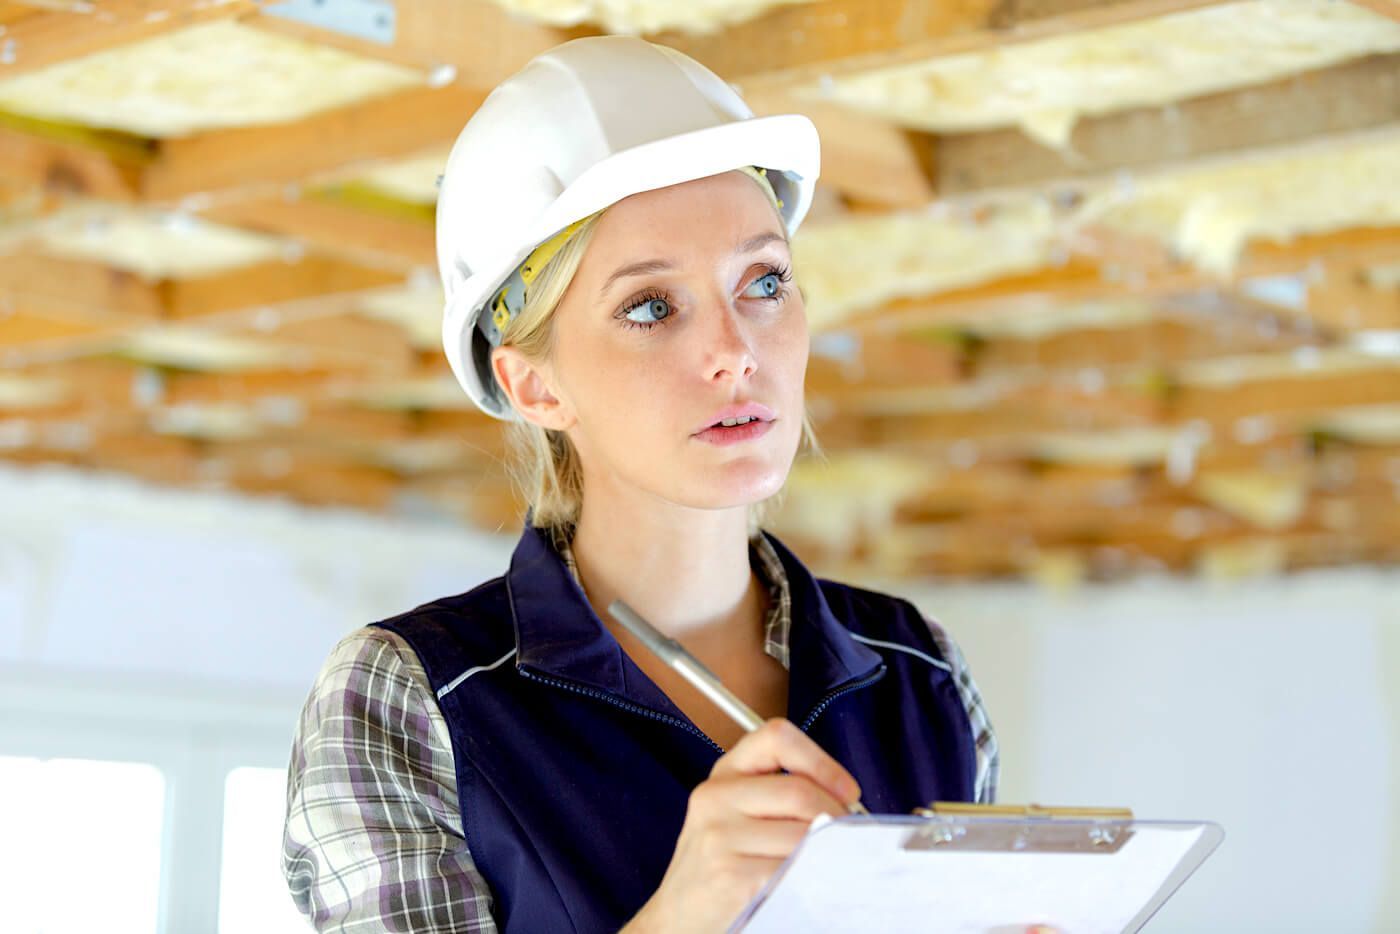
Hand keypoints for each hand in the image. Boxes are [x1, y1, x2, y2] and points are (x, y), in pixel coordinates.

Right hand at [621, 718, 861, 933]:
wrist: (677, 919)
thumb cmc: (719, 868)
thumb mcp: (736, 816)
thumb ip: (780, 796)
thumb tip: (845, 801)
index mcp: (723, 775)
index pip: (776, 737)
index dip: (821, 761)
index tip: (845, 790)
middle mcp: (716, 798)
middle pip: (800, 792)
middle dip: (836, 818)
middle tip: (842, 839)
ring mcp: (720, 837)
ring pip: (804, 836)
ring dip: (824, 854)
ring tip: (816, 865)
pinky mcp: (732, 876)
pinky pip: (796, 871)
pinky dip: (812, 879)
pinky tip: (800, 885)